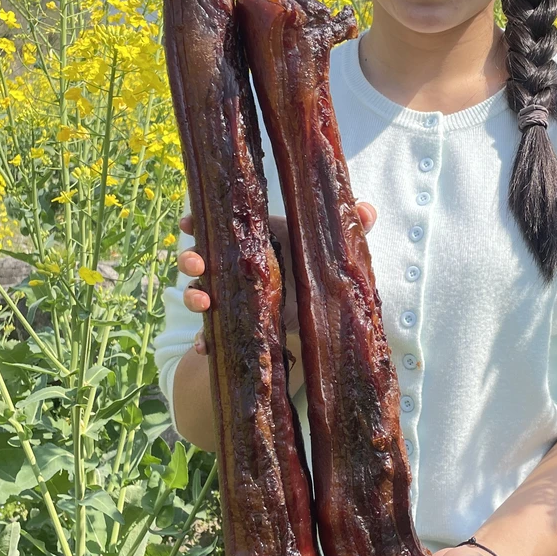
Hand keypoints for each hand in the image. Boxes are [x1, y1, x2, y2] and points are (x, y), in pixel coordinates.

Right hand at [178, 201, 377, 354]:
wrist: (319, 316)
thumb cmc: (322, 270)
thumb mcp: (336, 250)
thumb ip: (351, 228)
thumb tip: (369, 209)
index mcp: (259, 240)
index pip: (222, 225)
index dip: (198, 222)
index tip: (188, 222)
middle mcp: (240, 266)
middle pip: (203, 257)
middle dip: (191, 258)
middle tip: (195, 264)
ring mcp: (235, 296)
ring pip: (201, 292)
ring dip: (193, 296)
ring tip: (202, 303)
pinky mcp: (239, 324)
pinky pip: (214, 332)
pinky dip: (205, 339)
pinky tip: (205, 346)